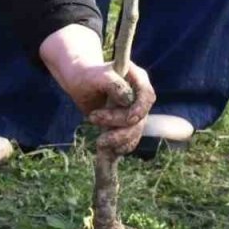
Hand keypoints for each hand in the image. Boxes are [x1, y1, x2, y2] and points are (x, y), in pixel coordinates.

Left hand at [40, 25, 155, 153]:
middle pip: (140, 119)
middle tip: (92, 119)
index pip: (147, 96)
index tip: (126, 118)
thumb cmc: (88, 76)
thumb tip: (127, 99)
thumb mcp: (97, 76)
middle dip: (120, 127)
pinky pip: (128, 141)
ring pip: (135, 133)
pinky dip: (118, 148)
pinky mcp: (128, 125)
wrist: (81, 84)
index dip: (138, 110)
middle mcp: (140, 97)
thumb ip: (113, 83)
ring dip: (118, 141)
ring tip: (99, 143)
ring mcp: (135, 112)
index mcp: (138, 79)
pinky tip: (106, 153)